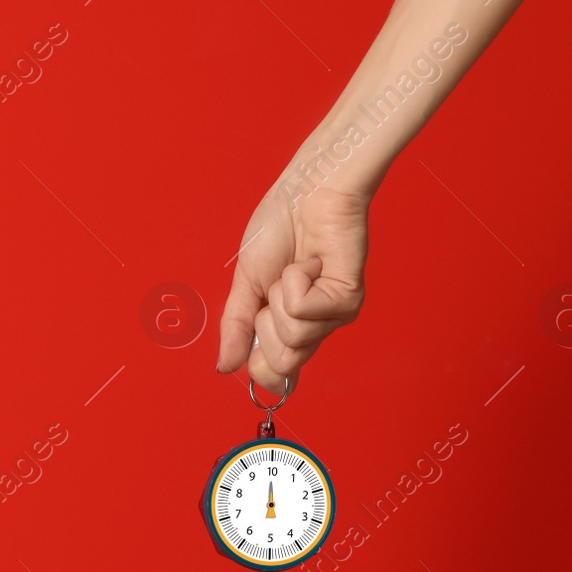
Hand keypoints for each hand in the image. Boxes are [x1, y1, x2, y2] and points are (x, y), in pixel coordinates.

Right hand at [217, 169, 371, 393]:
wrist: (303, 195)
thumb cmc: (278, 231)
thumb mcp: (244, 285)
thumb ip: (235, 329)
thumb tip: (224, 368)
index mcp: (287, 328)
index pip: (275, 376)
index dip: (259, 366)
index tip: (255, 329)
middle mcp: (314, 329)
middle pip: (281, 364)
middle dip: (265, 325)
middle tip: (275, 290)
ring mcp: (332, 318)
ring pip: (292, 337)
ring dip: (280, 296)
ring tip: (295, 270)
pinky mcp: (347, 302)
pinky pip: (302, 310)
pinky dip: (295, 281)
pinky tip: (310, 262)